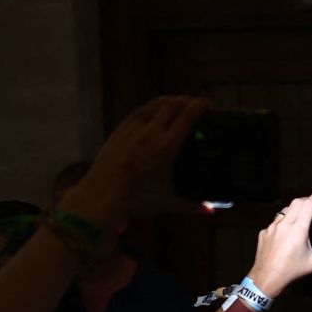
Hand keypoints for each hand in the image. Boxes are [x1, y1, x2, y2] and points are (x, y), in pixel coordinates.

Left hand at [59, 95, 209, 225]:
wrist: (101, 197)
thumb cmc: (134, 200)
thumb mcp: (167, 203)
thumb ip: (191, 206)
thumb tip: (209, 211)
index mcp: (166, 147)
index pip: (188, 116)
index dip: (201, 105)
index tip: (209, 105)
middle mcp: (150, 133)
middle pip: (173, 104)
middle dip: (187, 100)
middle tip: (196, 104)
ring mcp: (133, 129)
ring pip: (155, 104)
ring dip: (169, 100)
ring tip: (178, 103)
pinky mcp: (120, 131)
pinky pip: (138, 112)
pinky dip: (150, 107)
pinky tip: (154, 110)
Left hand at [246, 193, 311, 295]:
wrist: (267, 278)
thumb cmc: (289, 271)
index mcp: (298, 229)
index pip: (309, 204)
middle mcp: (284, 225)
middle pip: (297, 202)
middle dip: (306, 200)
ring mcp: (273, 227)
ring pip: (285, 210)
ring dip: (294, 210)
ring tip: (300, 217)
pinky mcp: (265, 232)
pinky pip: (275, 222)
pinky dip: (283, 222)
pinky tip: (286, 232)